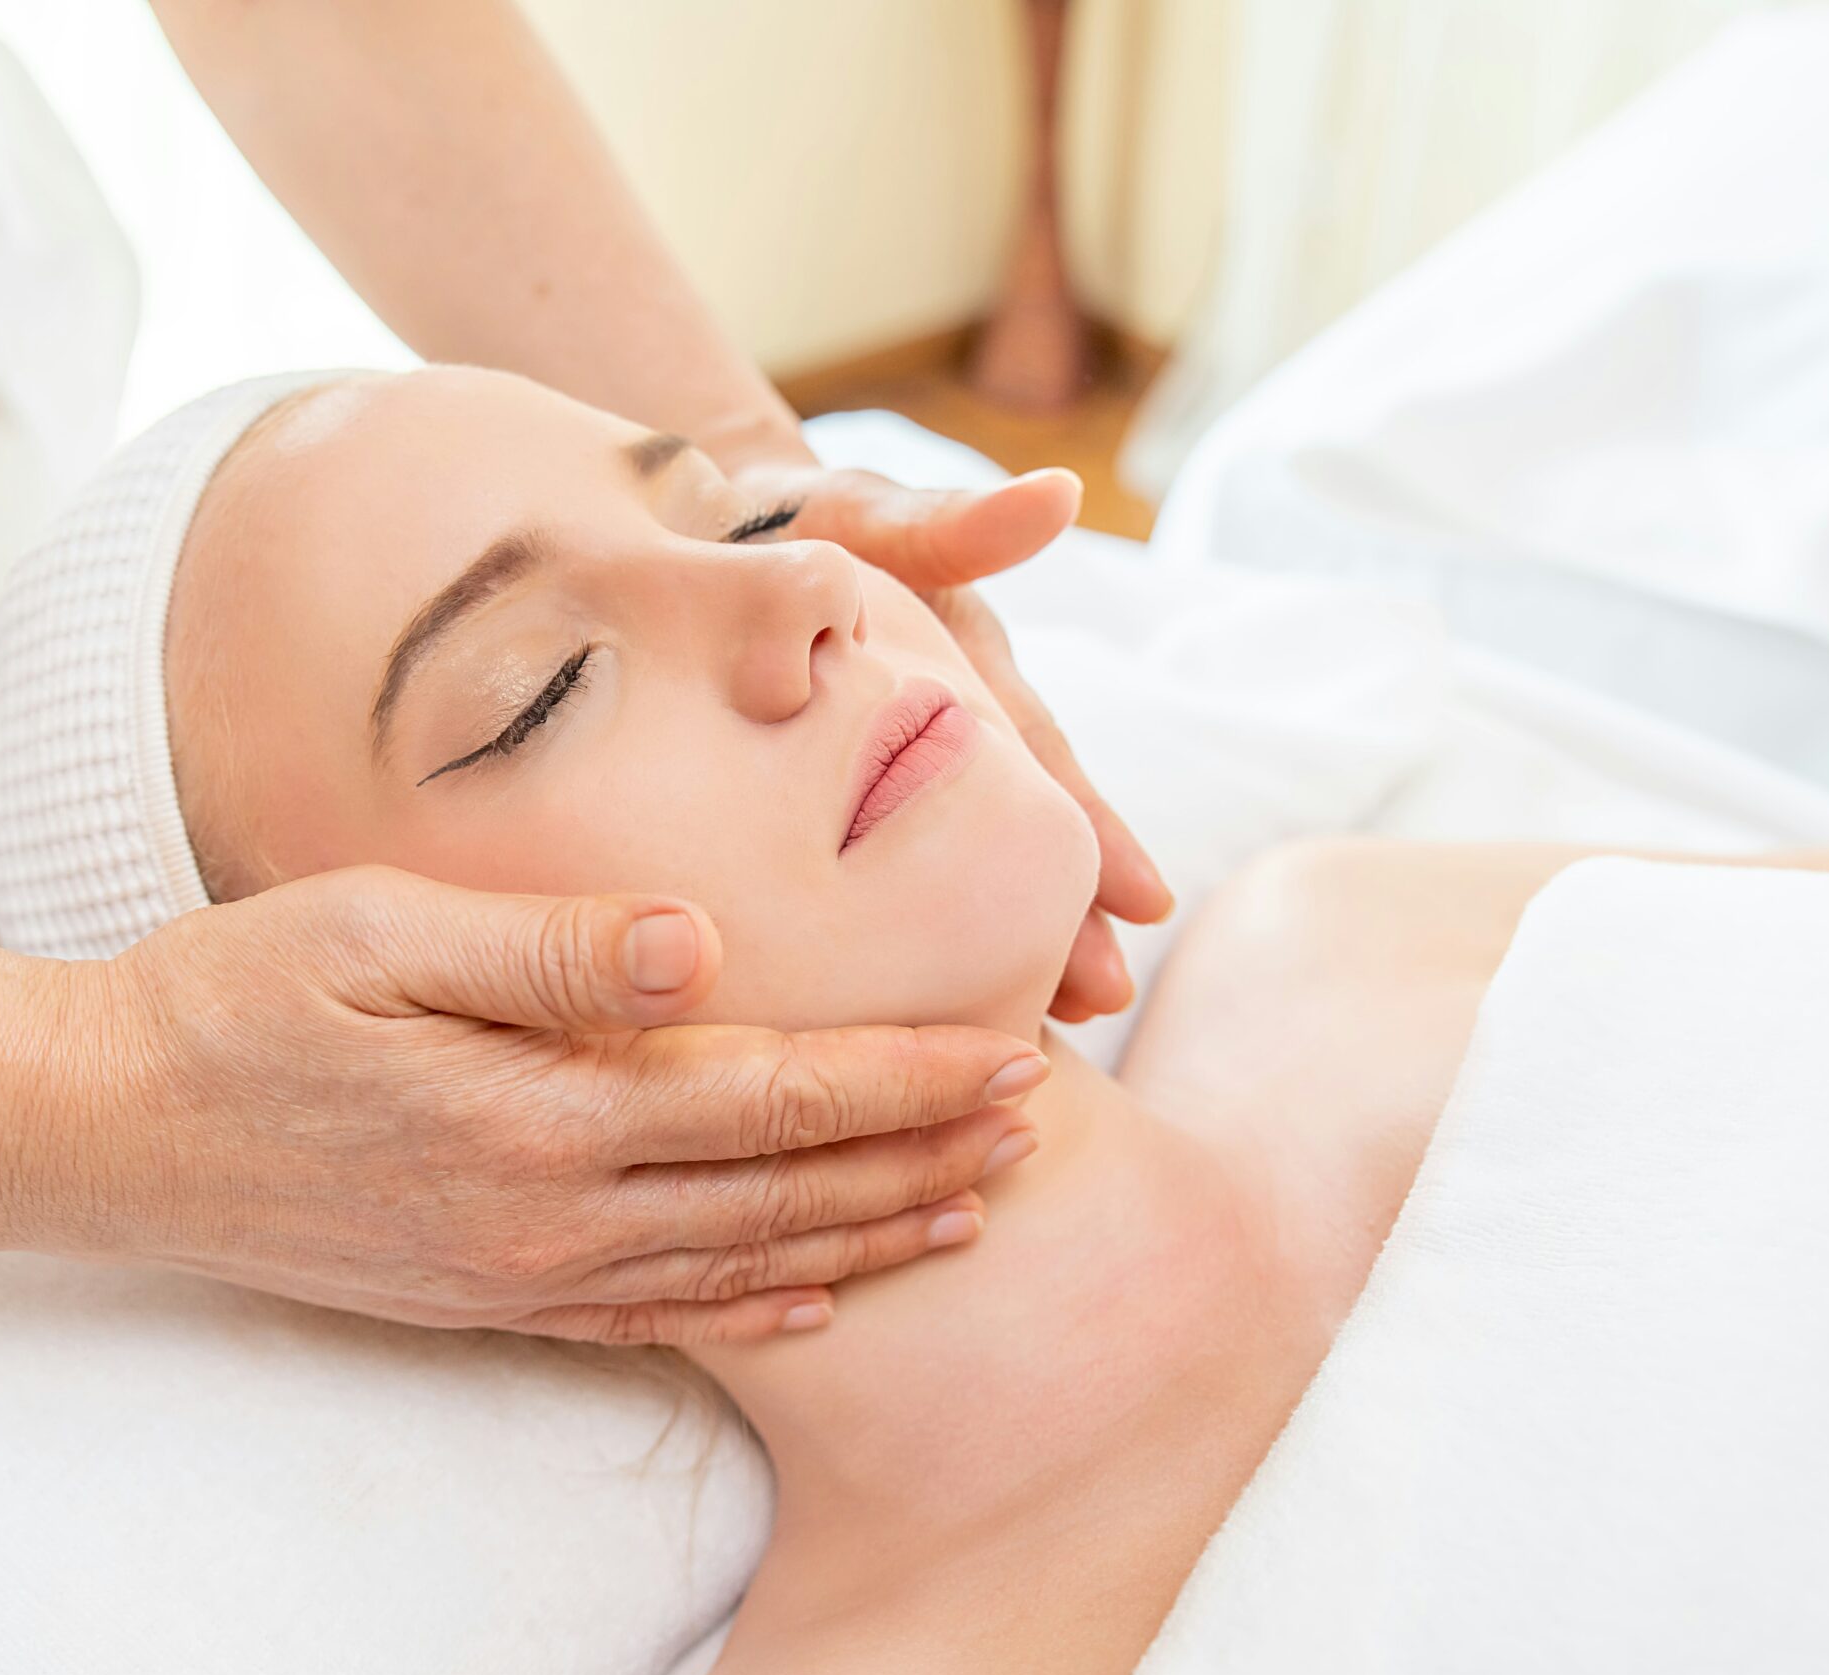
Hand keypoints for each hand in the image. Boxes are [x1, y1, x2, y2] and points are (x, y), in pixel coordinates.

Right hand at [19, 865, 1047, 1344]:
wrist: (99, 1128)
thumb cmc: (236, 997)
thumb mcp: (377, 929)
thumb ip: (548, 945)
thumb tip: (697, 943)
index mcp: (544, 1108)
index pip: (774, 1095)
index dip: (902, 1078)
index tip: (1008, 1052)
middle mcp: (552, 1210)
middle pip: (785, 1189)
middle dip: (922, 1158)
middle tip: (1035, 1127)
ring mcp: (521, 1270)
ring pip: (743, 1264)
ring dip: (866, 1235)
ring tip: (969, 1210)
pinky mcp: (485, 1296)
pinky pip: (653, 1319)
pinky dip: (754, 1308)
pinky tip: (817, 1298)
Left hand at [733, 460, 1174, 1020]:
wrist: (680, 539)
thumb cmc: (784, 521)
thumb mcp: (859, 515)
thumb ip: (948, 520)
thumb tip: (1055, 495)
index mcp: (964, 673)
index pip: (1039, 759)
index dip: (1093, 829)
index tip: (1148, 903)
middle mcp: (939, 736)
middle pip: (1009, 837)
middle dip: (1062, 918)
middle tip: (1099, 998)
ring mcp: (879, 781)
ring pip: (945, 875)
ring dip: (993, 947)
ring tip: (1033, 1025)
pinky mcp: (816, 814)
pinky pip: (862, 887)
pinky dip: (894, 948)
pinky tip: (897, 1025)